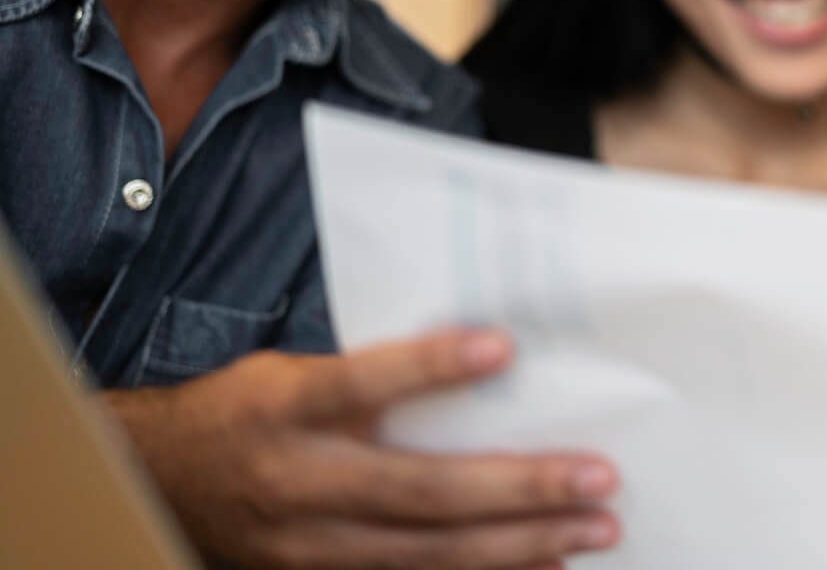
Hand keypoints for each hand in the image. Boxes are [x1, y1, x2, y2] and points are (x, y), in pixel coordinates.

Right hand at [104, 328, 620, 568]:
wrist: (160, 480)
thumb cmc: (249, 408)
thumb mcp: (293, 369)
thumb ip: (369, 368)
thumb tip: (489, 350)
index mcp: (287, 408)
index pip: (363, 381)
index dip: (431, 366)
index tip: (504, 347)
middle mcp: (298, 482)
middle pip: (419, 489)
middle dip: (518, 487)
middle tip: (599, 477)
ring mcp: (307, 546)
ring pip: (427, 553)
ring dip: (520, 544)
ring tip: (594, 530)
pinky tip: (544, 563)